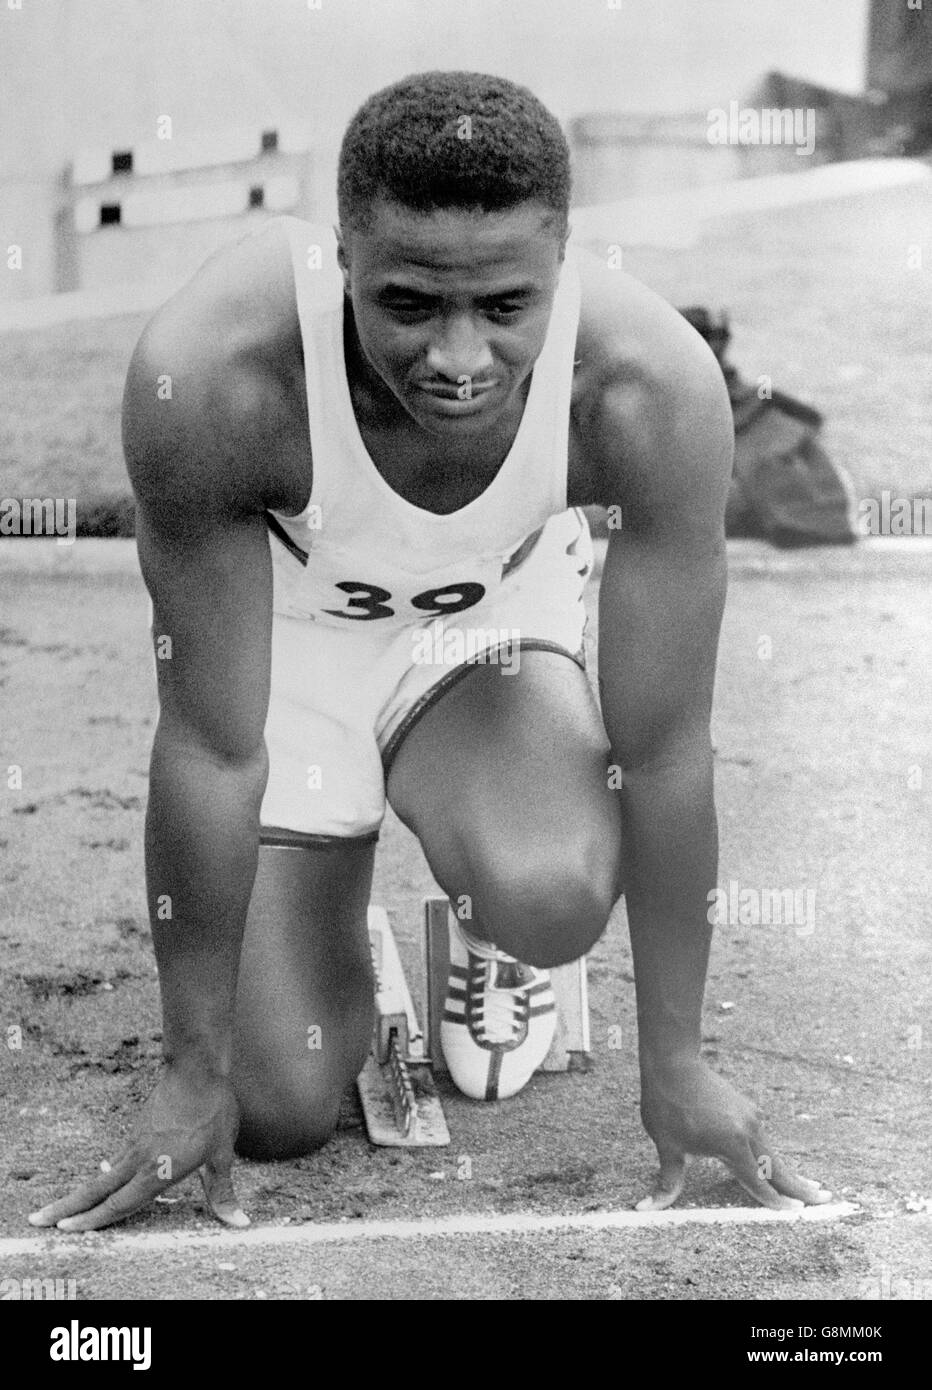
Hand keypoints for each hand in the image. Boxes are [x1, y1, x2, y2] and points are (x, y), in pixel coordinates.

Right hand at [28, 1063, 248, 1232]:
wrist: (195, 1069)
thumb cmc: (211, 1111)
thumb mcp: (223, 1155)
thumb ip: (222, 1192)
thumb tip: (237, 1222)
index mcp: (156, 1171)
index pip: (119, 1204)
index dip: (94, 1221)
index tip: (66, 1230)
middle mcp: (139, 1159)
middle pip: (97, 1190)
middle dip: (68, 1208)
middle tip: (38, 1220)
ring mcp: (136, 1141)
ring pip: (104, 1173)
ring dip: (84, 1191)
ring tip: (65, 1205)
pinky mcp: (139, 1127)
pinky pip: (118, 1156)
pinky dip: (107, 1170)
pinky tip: (107, 1170)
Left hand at [636, 1053, 832, 1211]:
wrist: (673, 1063)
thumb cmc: (668, 1105)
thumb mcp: (667, 1147)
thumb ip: (668, 1182)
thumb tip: (647, 1208)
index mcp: (733, 1144)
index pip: (758, 1182)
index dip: (775, 1202)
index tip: (795, 1214)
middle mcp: (749, 1130)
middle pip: (777, 1167)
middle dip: (800, 1187)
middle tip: (825, 1200)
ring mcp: (750, 1116)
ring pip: (772, 1152)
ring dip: (788, 1171)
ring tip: (809, 1187)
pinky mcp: (747, 1108)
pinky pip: (763, 1138)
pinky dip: (772, 1154)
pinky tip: (776, 1163)